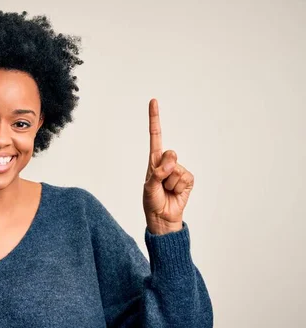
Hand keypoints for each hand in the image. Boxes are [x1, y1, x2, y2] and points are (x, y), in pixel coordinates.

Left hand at [143, 99, 193, 234]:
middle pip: (170, 154)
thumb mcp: (148, 187)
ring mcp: (178, 170)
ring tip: (165, 191)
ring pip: (177, 169)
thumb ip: (158, 173)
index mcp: (154, 160)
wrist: (162, 218)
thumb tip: (171, 161)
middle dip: (164, 170)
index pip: (156, 135)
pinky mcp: (188, 179)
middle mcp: (167, 162)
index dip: (155, 119)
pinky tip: (175, 193)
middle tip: (160, 184)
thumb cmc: (152, 201)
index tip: (153, 101)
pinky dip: (178, 187)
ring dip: (169, 183)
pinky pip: (185, 178)